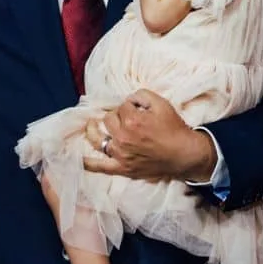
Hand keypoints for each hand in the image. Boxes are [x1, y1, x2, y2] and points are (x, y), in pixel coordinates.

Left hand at [83, 89, 215, 181]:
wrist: (185, 155)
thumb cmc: (174, 129)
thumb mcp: (161, 103)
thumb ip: (141, 95)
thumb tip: (128, 99)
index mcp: (132, 120)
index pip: (121, 106)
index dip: (130, 106)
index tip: (139, 110)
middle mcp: (123, 138)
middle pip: (109, 120)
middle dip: (116, 116)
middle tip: (127, 119)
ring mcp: (121, 154)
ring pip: (99, 139)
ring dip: (94, 131)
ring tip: (91, 125)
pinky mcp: (123, 168)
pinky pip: (100, 167)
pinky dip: (87, 163)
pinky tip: (77, 159)